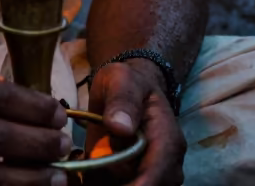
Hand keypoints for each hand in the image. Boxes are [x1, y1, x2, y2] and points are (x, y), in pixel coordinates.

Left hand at [85, 59, 185, 184]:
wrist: (128, 90)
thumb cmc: (127, 83)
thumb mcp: (121, 80)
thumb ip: (122, 100)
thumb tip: (120, 128)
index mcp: (168, 140)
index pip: (157, 174)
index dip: (136, 185)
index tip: (107, 181)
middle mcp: (167, 164)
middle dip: (117, 184)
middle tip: (88, 173)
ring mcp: (155, 174)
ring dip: (108, 183)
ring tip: (86, 171)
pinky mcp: (138, 179)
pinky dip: (103, 182)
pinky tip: (87, 173)